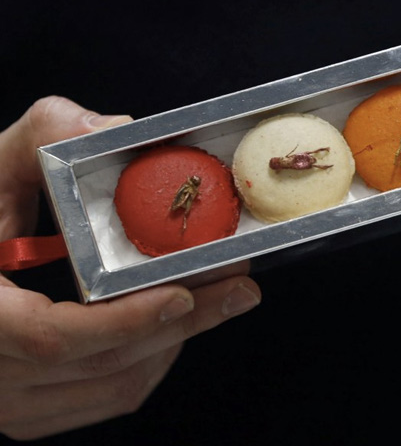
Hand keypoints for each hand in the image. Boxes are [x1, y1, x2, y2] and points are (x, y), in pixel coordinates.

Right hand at [0, 97, 261, 439]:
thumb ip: (45, 136)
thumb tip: (119, 131)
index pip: (50, 336)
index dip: (125, 319)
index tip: (183, 292)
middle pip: (102, 365)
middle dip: (182, 323)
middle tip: (237, 284)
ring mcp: (7, 401)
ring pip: (113, 390)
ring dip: (174, 343)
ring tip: (215, 297)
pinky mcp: (28, 409)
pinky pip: (105, 401)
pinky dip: (150, 362)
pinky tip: (173, 322)